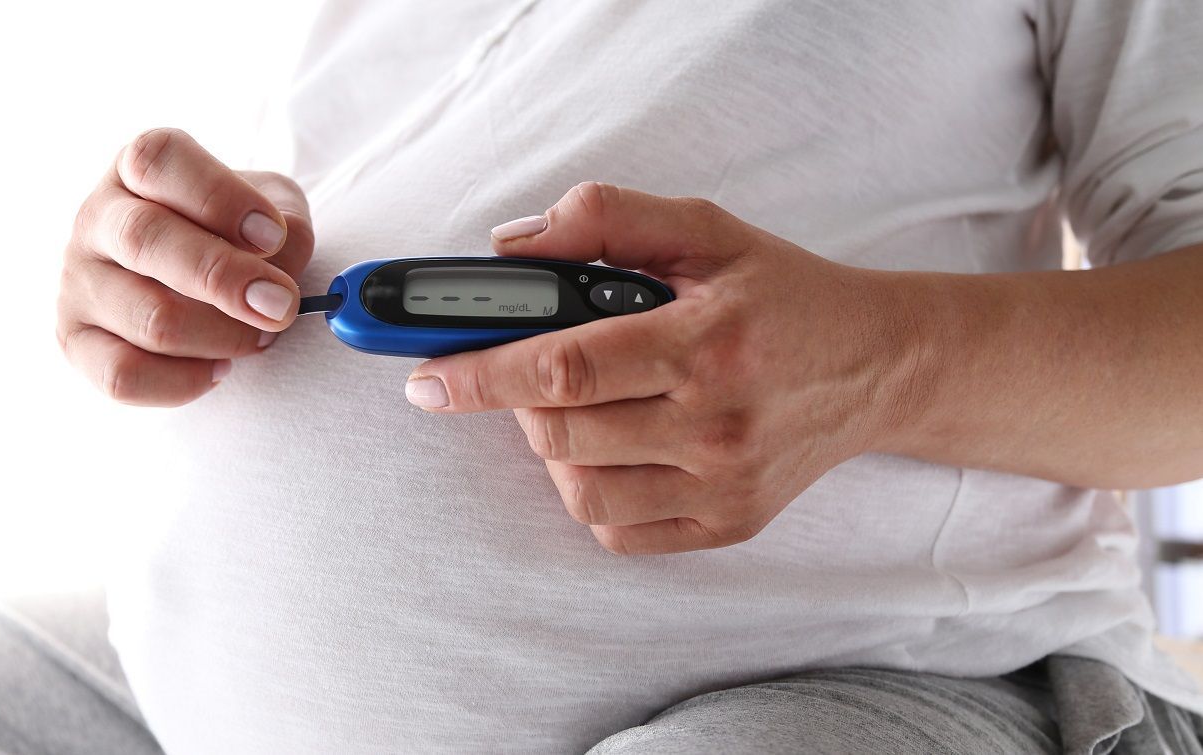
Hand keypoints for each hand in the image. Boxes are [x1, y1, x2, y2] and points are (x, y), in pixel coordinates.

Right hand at [57, 128, 313, 405]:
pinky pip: (123, 374)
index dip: (218, 197)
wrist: (200, 286)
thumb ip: (287, 229)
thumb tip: (279, 272)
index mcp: (137, 168)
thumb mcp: (272, 211)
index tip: (271, 234)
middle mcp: (97, 217)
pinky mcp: (74, 340)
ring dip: (222, 336)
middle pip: (144, 239)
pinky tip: (219, 369)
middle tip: (282, 303)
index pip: (157, 161)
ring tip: (261, 336)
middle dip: (225, 278)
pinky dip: (184, 381)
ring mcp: (78, 280)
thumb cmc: (236, 237)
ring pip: (148, 317)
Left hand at [404, 183, 923, 554]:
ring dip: (554, 447)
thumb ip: (606, 219)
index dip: (480, 373)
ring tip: (587, 406)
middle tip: (535, 369)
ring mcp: (724, 486)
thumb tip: (509, 248)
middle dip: (519, 400)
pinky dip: (594, 491)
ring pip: (579, 491)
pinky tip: (619, 447)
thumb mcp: (705, 230)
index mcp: (706, 341)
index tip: (423, 376)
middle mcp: (717, 425)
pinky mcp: (728, 525)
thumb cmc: (782, 293)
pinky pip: (616, 531)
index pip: (564, 366)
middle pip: (559, 433)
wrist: (879, 365)